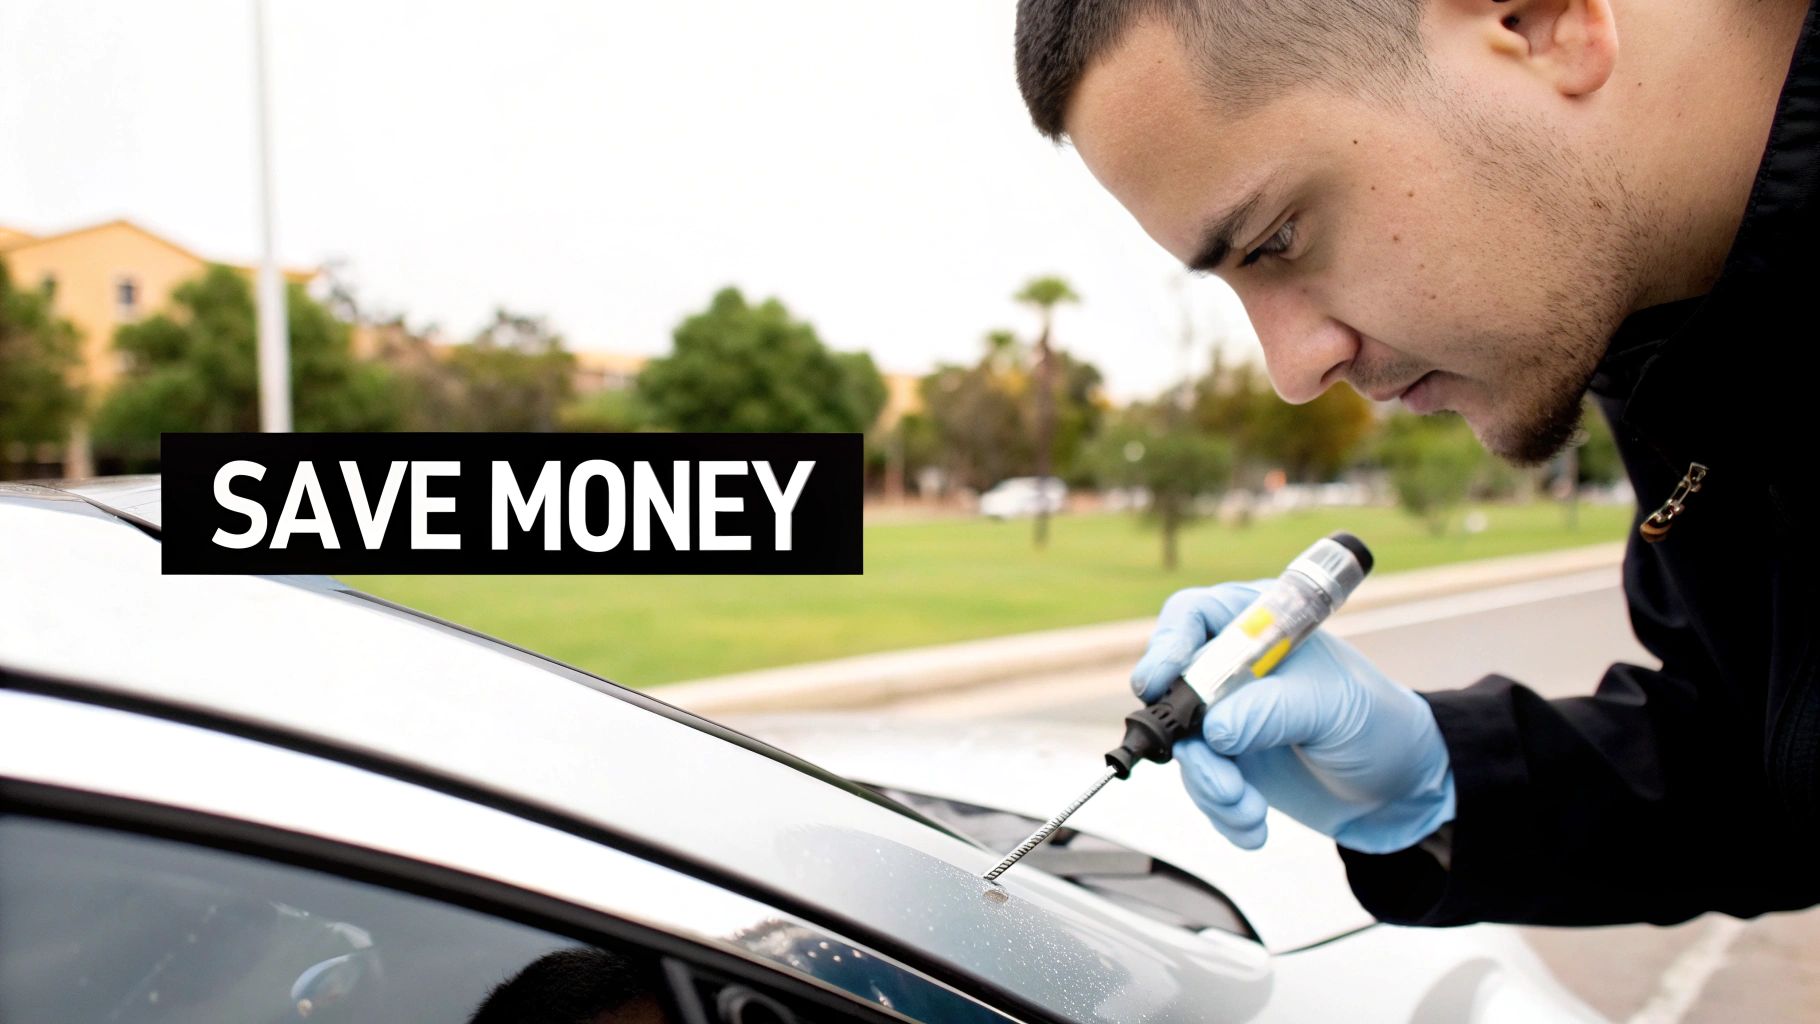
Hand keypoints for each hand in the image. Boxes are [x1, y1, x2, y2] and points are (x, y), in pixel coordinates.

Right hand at [1131, 581, 1455, 853]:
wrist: (1398, 787)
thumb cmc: (1377, 724)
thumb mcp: (1331, 708)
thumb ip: (1271, 712)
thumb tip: (1215, 729)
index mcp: (1259, 628)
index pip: (1193, 616)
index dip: (1167, 643)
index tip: (1158, 682)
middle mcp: (1232, 669)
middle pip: (1171, 689)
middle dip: (1191, 744)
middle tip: (1224, 780)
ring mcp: (1227, 717)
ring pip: (1184, 748)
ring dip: (1211, 788)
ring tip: (1250, 810)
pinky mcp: (1229, 762)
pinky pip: (1201, 786)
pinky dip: (1223, 813)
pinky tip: (1254, 826)